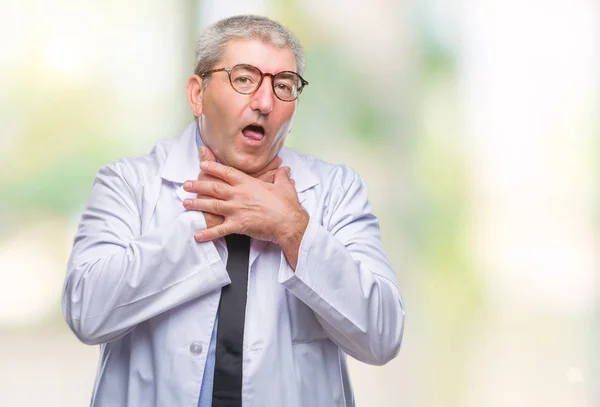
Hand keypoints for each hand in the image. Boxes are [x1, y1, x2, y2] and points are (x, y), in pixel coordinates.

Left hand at [183, 160, 307, 245]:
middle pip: (214, 187)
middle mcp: (239, 195)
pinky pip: (219, 230)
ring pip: (212, 205)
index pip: (227, 172)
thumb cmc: (287, 205)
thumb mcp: (285, 186)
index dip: (213, 167)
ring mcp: (237, 210)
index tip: (202, 164)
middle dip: (198, 185)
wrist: (289, 223)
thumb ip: (281, 177)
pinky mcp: (238, 225)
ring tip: (186, 203)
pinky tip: (197, 235)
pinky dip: (207, 233)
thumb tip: (285, 170)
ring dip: (197, 204)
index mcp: (248, 184)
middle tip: (186, 184)